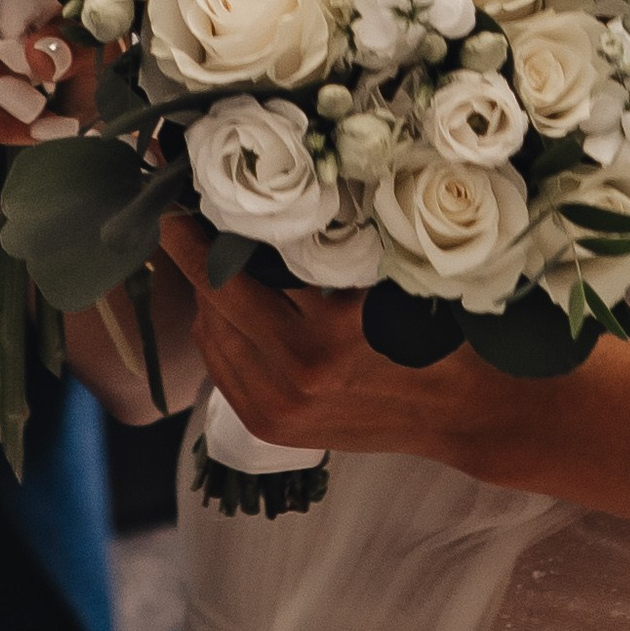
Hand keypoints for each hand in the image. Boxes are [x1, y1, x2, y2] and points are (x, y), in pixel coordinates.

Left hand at [165, 216, 512, 470]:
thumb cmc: (433, 332)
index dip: (191, 243)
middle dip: (198, 264)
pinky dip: (221, 335)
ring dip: (209, 300)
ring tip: (221, 261)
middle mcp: (288, 385)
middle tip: (197, 222)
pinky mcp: (271, 428)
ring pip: (210, 341)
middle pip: (211, 310)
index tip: (170, 208)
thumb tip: (265, 202)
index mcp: (318, 345)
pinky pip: (221, 371)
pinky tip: (237, 309)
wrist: (459, 412)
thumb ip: (322, 251)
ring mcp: (275, 414)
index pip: (226, 284)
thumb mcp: (385, 280)